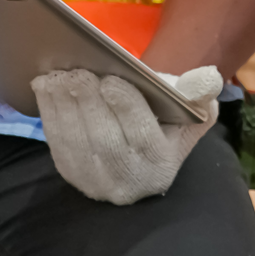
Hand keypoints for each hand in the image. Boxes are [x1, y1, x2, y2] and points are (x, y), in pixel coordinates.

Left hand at [30, 64, 222, 204]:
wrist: (141, 148)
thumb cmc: (166, 118)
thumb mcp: (189, 109)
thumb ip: (199, 92)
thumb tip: (209, 77)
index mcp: (161, 164)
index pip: (142, 136)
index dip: (126, 108)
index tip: (111, 80)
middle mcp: (129, 182)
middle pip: (105, 141)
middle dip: (89, 105)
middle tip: (78, 73)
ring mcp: (96, 183)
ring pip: (77, 143)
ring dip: (64, 107)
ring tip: (59, 76)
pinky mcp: (72, 175)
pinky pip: (57, 144)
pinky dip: (50, 114)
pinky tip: (46, 88)